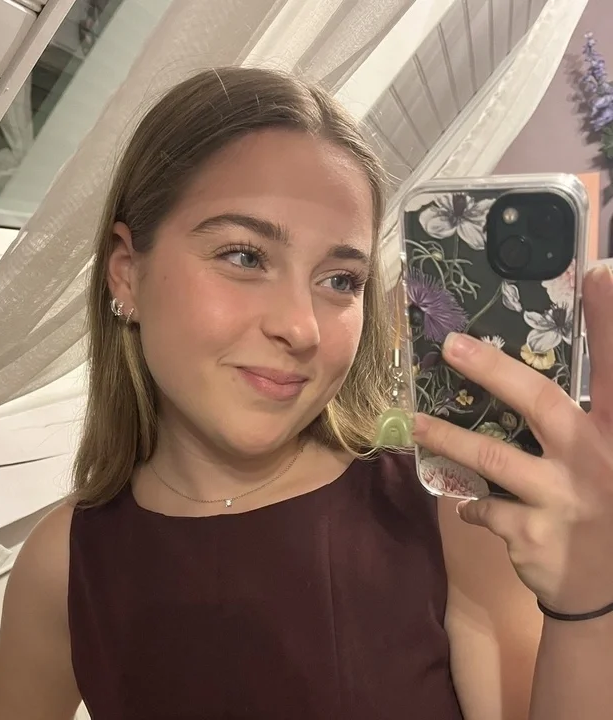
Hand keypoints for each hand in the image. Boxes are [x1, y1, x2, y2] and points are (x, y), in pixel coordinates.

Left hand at [412, 266, 612, 614]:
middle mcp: (596, 460)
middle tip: (451, 345)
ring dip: (446, 439)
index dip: (611, 322)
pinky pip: (483, 508)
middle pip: (541, 403)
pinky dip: (471, 505)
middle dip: (493, 371)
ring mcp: (563, 500)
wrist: (608, 594)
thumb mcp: (599, 464)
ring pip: (490, 457)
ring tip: (413, 426)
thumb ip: (573, 427)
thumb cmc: (602, 514)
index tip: (600, 271)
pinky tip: (468, 506)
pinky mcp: (532, 535)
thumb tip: (516, 389)